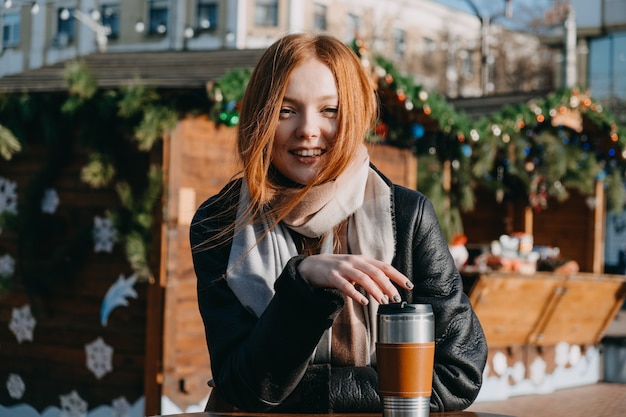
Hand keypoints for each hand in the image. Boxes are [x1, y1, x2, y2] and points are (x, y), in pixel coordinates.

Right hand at [297, 254, 412, 304]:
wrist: (311, 266)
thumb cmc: (337, 270)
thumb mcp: (355, 269)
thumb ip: (369, 275)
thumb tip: (388, 287)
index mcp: (363, 260)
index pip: (384, 266)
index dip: (398, 275)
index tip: (409, 285)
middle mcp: (355, 261)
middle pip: (376, 272)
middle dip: (388, 286)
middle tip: (396, 299)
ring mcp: (343, 268)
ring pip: (363, 278)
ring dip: (375, 290)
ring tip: (383, 301)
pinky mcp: (332, 277)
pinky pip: (346, 286)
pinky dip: (356, 294)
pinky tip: (363, 302)